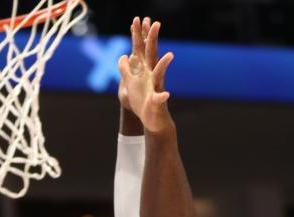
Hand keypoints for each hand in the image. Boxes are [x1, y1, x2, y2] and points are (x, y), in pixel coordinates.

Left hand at [117, 17, 173, 133]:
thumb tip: (123, 56)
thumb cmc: (141, 100)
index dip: (138, 36)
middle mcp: (152, 75)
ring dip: (164, 65)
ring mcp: (156, 87)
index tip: (137, 20)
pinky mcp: (157, 102)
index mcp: (144, 70)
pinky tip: (165, 94)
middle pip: (152, 54)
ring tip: (170, 55)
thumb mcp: (129, 83)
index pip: (140, 50)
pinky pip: (160, 99)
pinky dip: (162, 97)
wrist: (151, 119)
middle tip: (155, 23)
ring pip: (160, 74)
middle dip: (153, 40)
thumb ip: (126, 69)